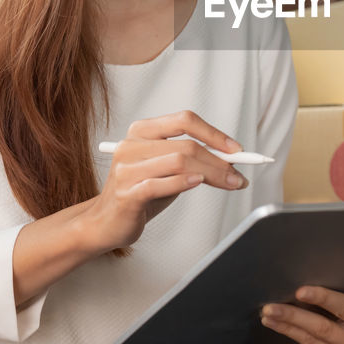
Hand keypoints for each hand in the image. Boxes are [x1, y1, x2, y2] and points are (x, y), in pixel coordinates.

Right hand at [79, 111, 247, 253]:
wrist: (106, 223)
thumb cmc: (141, 193)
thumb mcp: (167, 169)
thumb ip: (191, 159)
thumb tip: (230, 159)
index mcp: (142, 131)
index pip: (184, 120)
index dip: (214, 133)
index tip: (236, 149)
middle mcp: (132, 145)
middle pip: (186, 145)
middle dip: (219, 161)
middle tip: (238, 175)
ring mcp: (127, 168)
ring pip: (178, 161)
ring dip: (211, 173)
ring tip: (228, 183)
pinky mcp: (126, 192)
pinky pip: (161, 183)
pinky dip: (184, 182)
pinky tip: (197, 183)